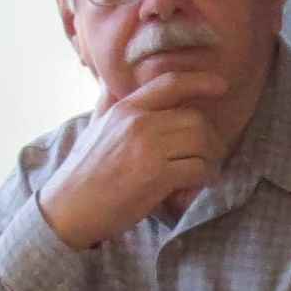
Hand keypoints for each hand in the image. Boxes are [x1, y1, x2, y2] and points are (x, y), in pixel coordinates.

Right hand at [41, 71, 233, 247]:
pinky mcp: (156, 176)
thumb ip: (107, 103)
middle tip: (210, 155)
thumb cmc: (83, 172)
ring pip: (202, 143)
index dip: (200, 82)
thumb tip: (109, 81)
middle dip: (211, 139)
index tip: (221, 86)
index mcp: (125, 109)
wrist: (69, 209)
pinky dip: (205, 178)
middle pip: (195, 119)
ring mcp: (148, 149)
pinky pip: (198, 169)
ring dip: (211, 159)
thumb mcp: (95, 127)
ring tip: (205, 171)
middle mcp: (138, 123)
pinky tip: (197, 185)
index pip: (170, 84)